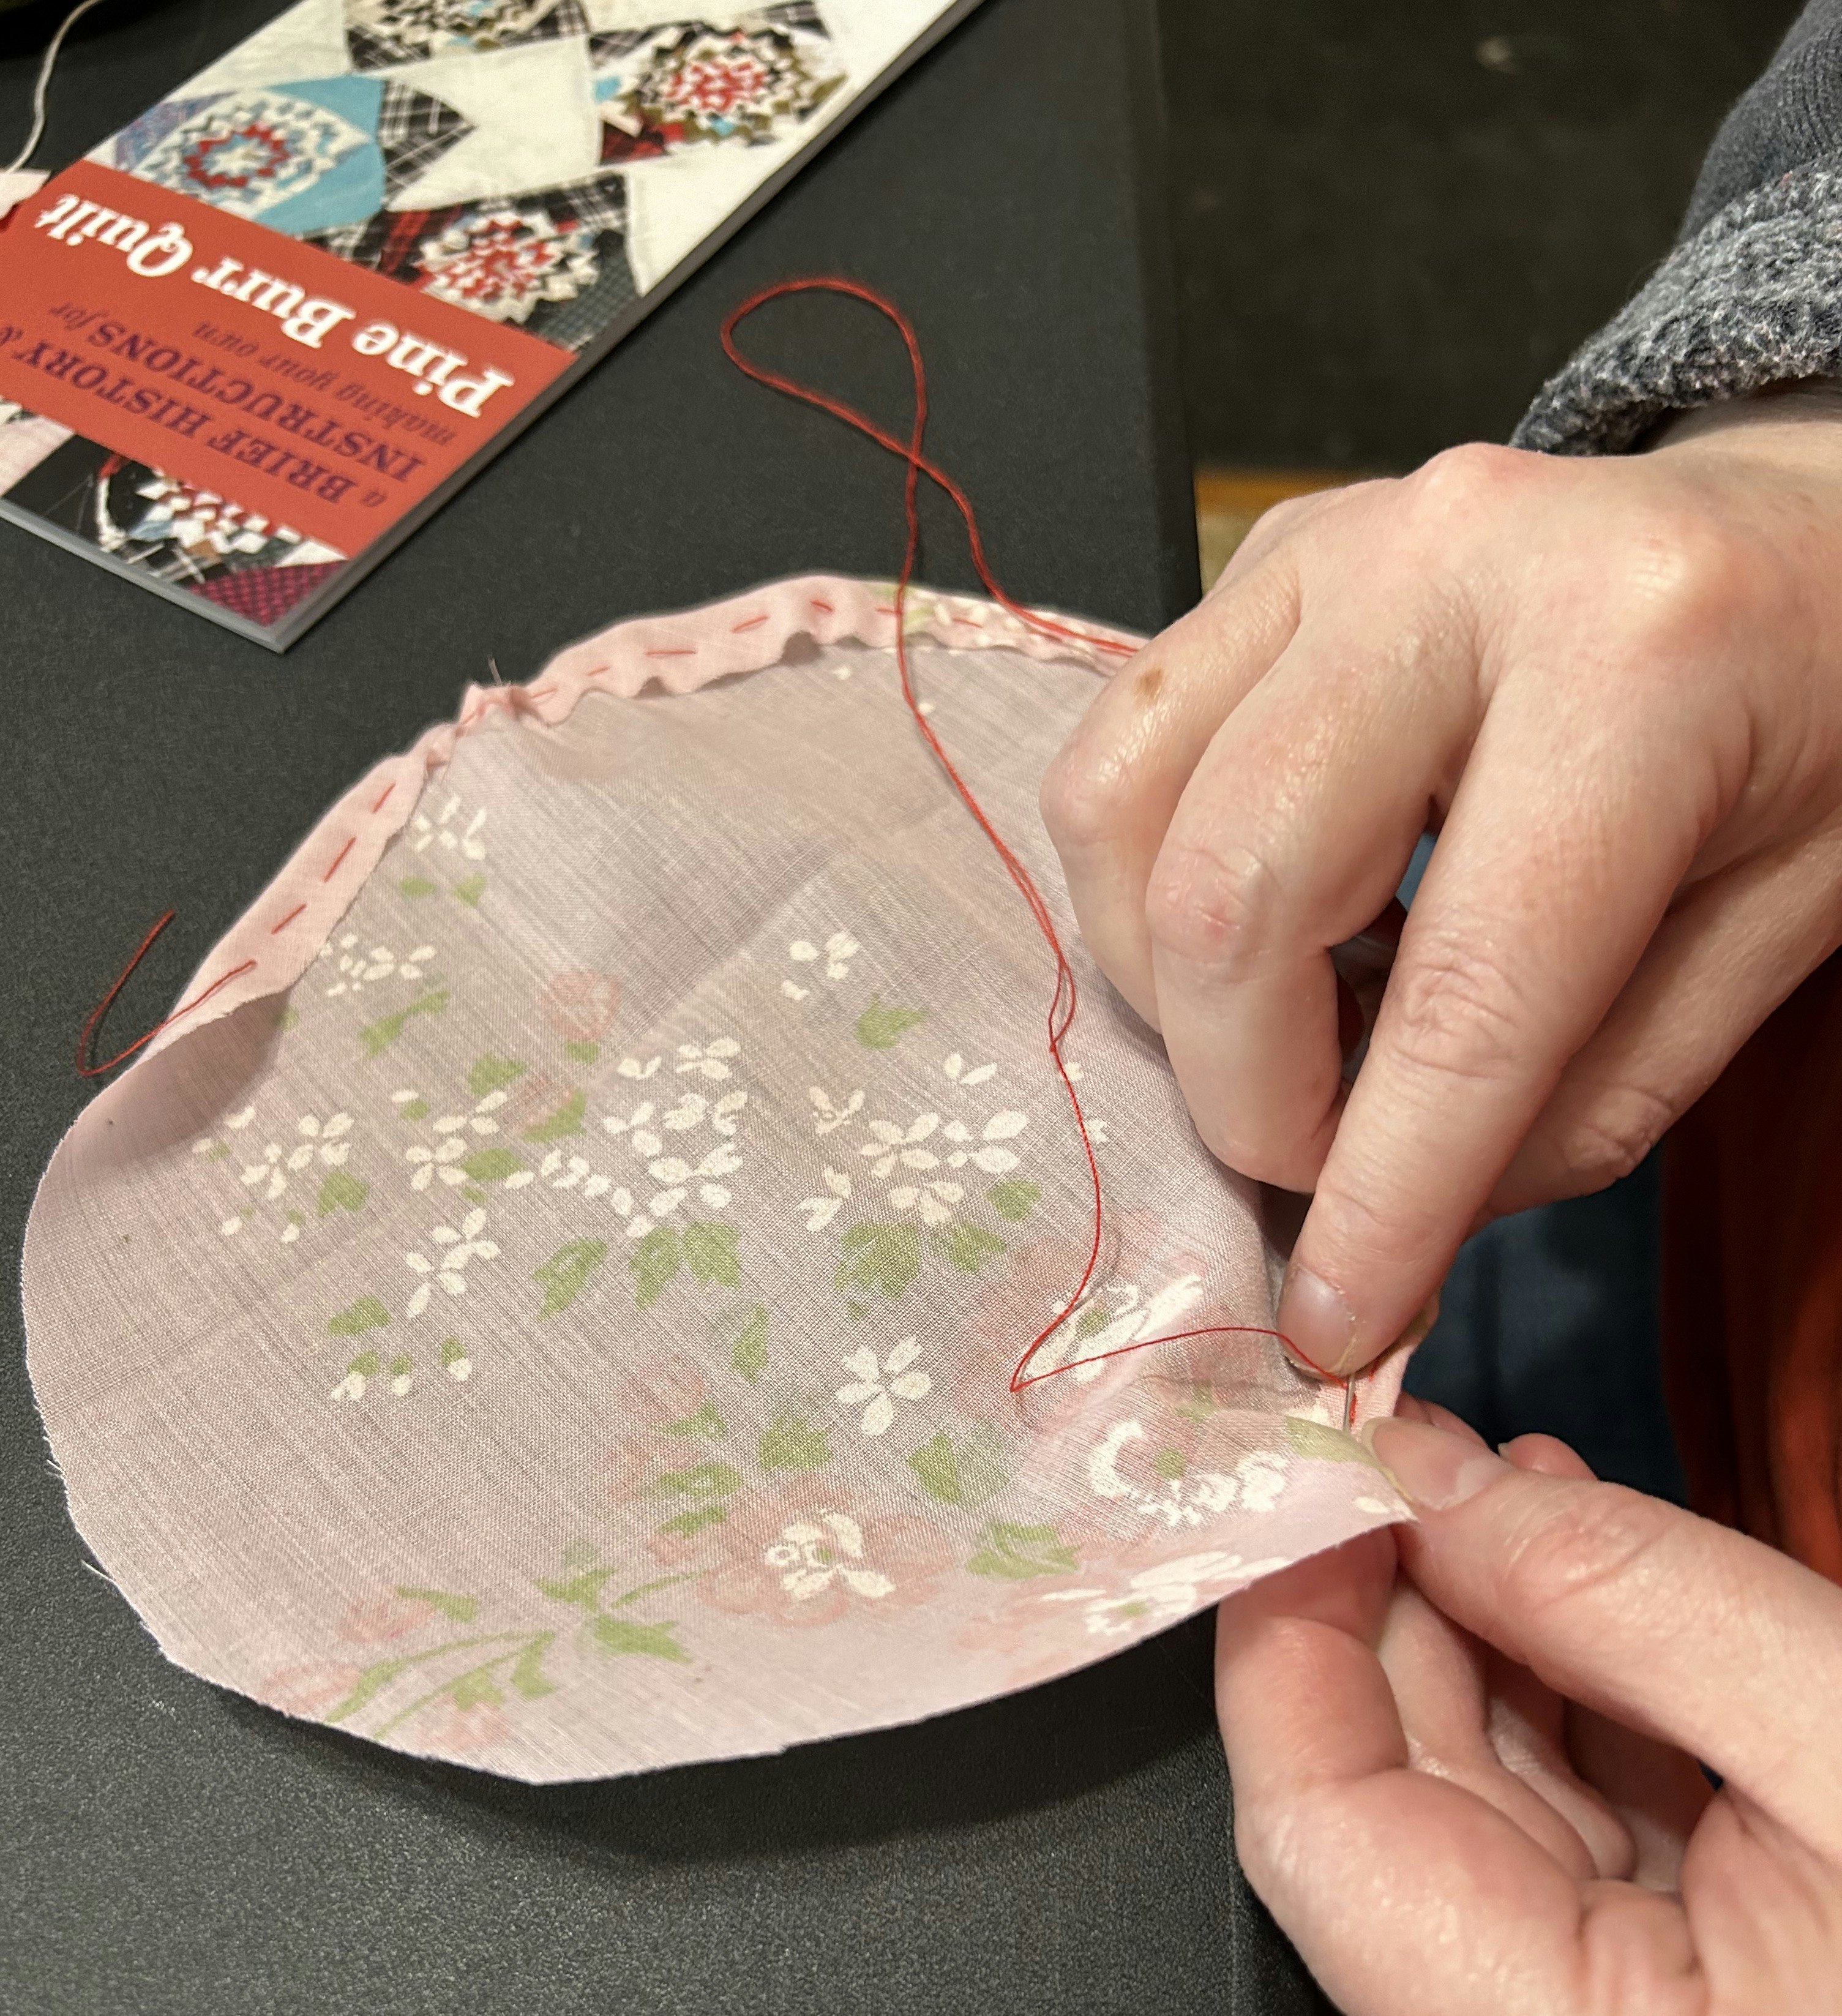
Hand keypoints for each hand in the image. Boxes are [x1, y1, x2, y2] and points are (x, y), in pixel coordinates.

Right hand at [1041, 389, 1841, 1371]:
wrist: (1794, 540)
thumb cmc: (1816, 740)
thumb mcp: (1771, 942)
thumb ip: (1582, 1099)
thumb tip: (1378, 1221)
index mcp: (1645, 658)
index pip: (1471, 986)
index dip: (1384, 1190)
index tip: (1334, 1323)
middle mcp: (1455, 560)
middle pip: (1232, 887)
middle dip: (1241, 1090)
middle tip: (1309, 1161)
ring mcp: (1331, 541)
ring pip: (1122, 810)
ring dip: (1168, 985)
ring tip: (1278, 1031)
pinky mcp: (1259, 559)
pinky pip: (1116, 752)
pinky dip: (1148, 886)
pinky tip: (1259, 926)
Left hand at [1214, 1401, 1841, 2014]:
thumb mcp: (1840, 1732)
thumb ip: (1624, 1600)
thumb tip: (1429, 1477)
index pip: (1314, 1824)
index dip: (1288, 1623)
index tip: (1309, 1472)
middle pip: (1390, 1787)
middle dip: (1391, 1588)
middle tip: (1399, 1436)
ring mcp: (1617, 2011)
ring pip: (1483, 1787)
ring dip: (1480, 1610)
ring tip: (1488, 1469)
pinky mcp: (1684, 1982)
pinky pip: (1583, 1814)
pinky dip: (1572, 1675)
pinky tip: (1581, 1556)